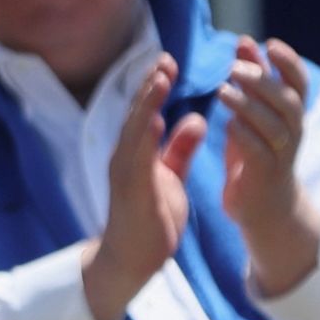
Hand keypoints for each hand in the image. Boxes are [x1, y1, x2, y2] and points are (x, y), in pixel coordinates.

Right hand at [81, 55, 205, 319]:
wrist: (131, 261)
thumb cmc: (150, 222)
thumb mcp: (170, 177)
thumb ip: (179, 149)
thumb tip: (194, 120)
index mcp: (137, 155)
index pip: (146, 114)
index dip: (156, 89)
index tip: (169, 63)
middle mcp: (126, 159)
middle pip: (137, 115)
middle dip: (150, 87)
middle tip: (164, 58)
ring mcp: (125, 174)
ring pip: (134, 130)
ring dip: (146, 104)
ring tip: (159, 77)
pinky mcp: (130, 191)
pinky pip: (137, 159)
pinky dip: (144, 137)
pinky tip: (154, 118)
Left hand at [218, 37, 319, 297]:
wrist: (265, 208)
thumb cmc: (257, 154)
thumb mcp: (254, 113)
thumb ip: (252, 80)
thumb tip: (245, 42)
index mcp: (292, 114)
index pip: (298, 81)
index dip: (287, 62)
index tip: (268, 44)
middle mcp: (293, 132)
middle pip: (287, 100)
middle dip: (263, 81)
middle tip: (234, 67)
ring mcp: (281, 154)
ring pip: (273, 125)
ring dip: (249, 105)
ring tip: (222, 90)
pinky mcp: (265, 176)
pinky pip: (259, 152)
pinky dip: (245, 136)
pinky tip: (228, 124)